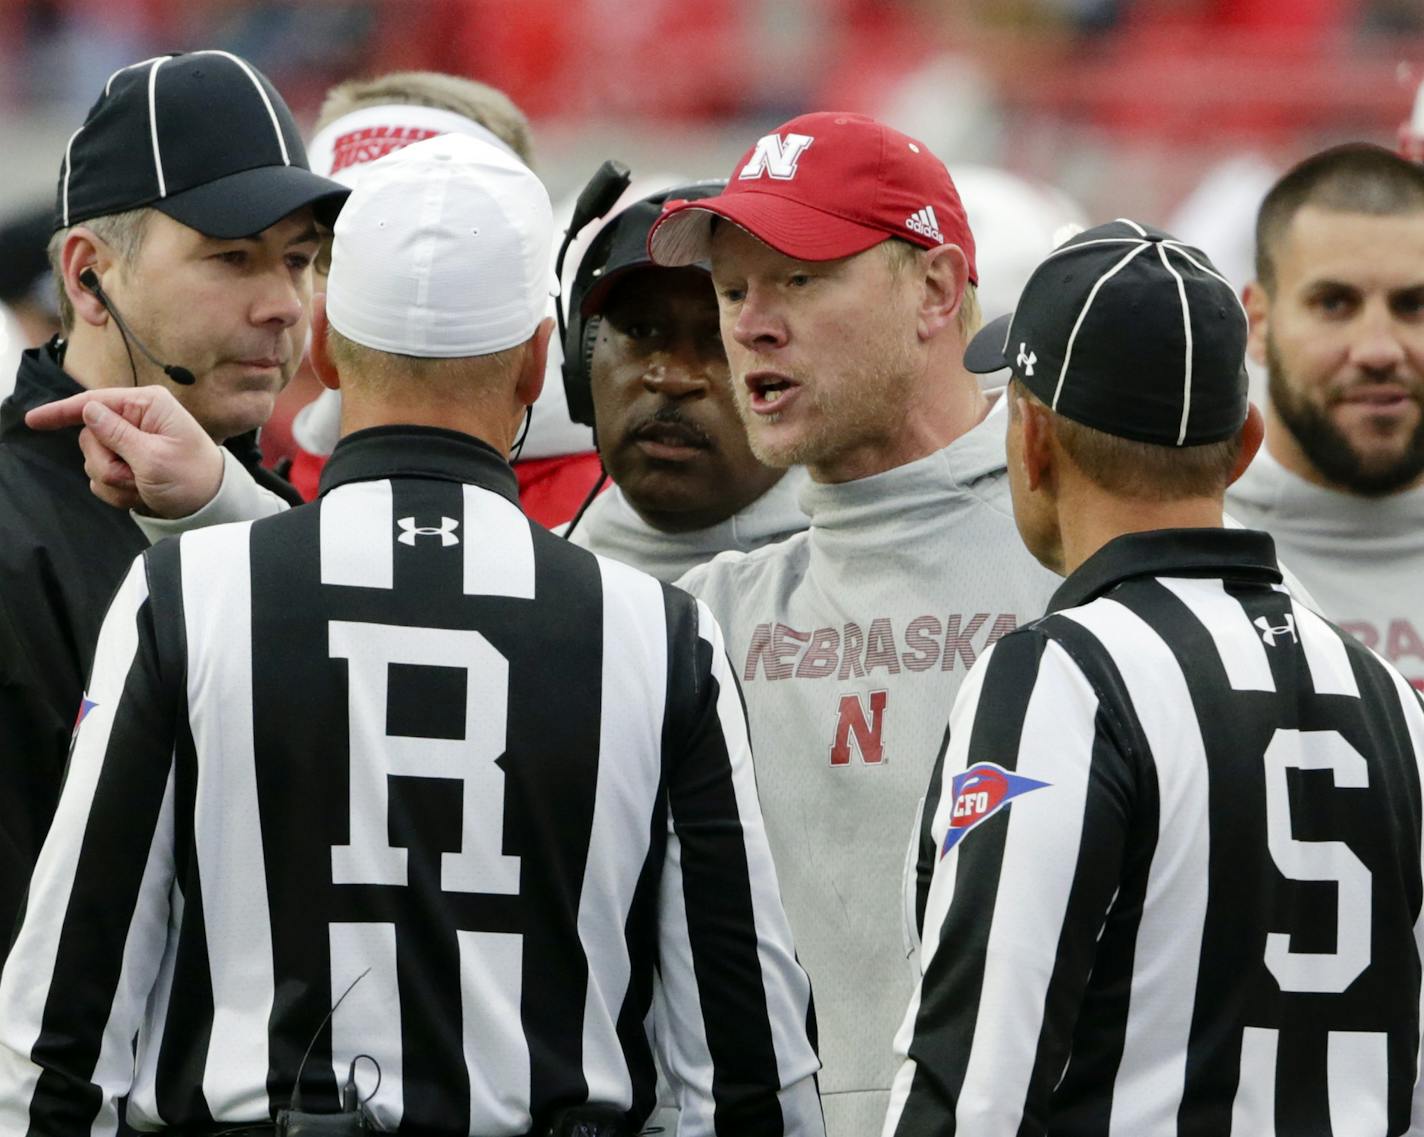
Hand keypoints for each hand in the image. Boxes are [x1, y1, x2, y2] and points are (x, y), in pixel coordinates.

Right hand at [25, 387, 224, 517]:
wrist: (210, 507)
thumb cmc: (192, 479)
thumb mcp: (153, 457)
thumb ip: (117, 434)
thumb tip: (89, 409)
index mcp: (148, 405)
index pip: (95, 402)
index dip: (62, 411)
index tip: (34, 421)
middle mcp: (138, 418)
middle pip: (90, 437)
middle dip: (106, 463)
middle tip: (134, 477)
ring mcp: (132, 442)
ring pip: (93, 461)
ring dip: (114, 481)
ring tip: (143, 486)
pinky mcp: (129, 463)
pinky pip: (102, 478)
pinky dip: (118, 491)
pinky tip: (140, 494)